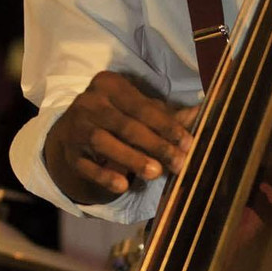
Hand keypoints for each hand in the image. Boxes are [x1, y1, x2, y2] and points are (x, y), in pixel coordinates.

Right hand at [44, 71, 197, 203]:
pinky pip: (86, 165)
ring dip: (132, 158)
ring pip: (104, 142)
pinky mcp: (68, 152)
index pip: (143, 106)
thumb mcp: (141, 112)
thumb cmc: (119, 119)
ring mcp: (76, 126)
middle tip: (179, 163)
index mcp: (110, 85)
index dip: (167, 126)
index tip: (189, 144)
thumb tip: (203, 112)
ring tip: (155, 173)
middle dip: (155, 145)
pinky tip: (123, 186)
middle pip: (126, 125)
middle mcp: (89, 101)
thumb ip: (169, 116)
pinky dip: (104, 175)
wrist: (75, 134)